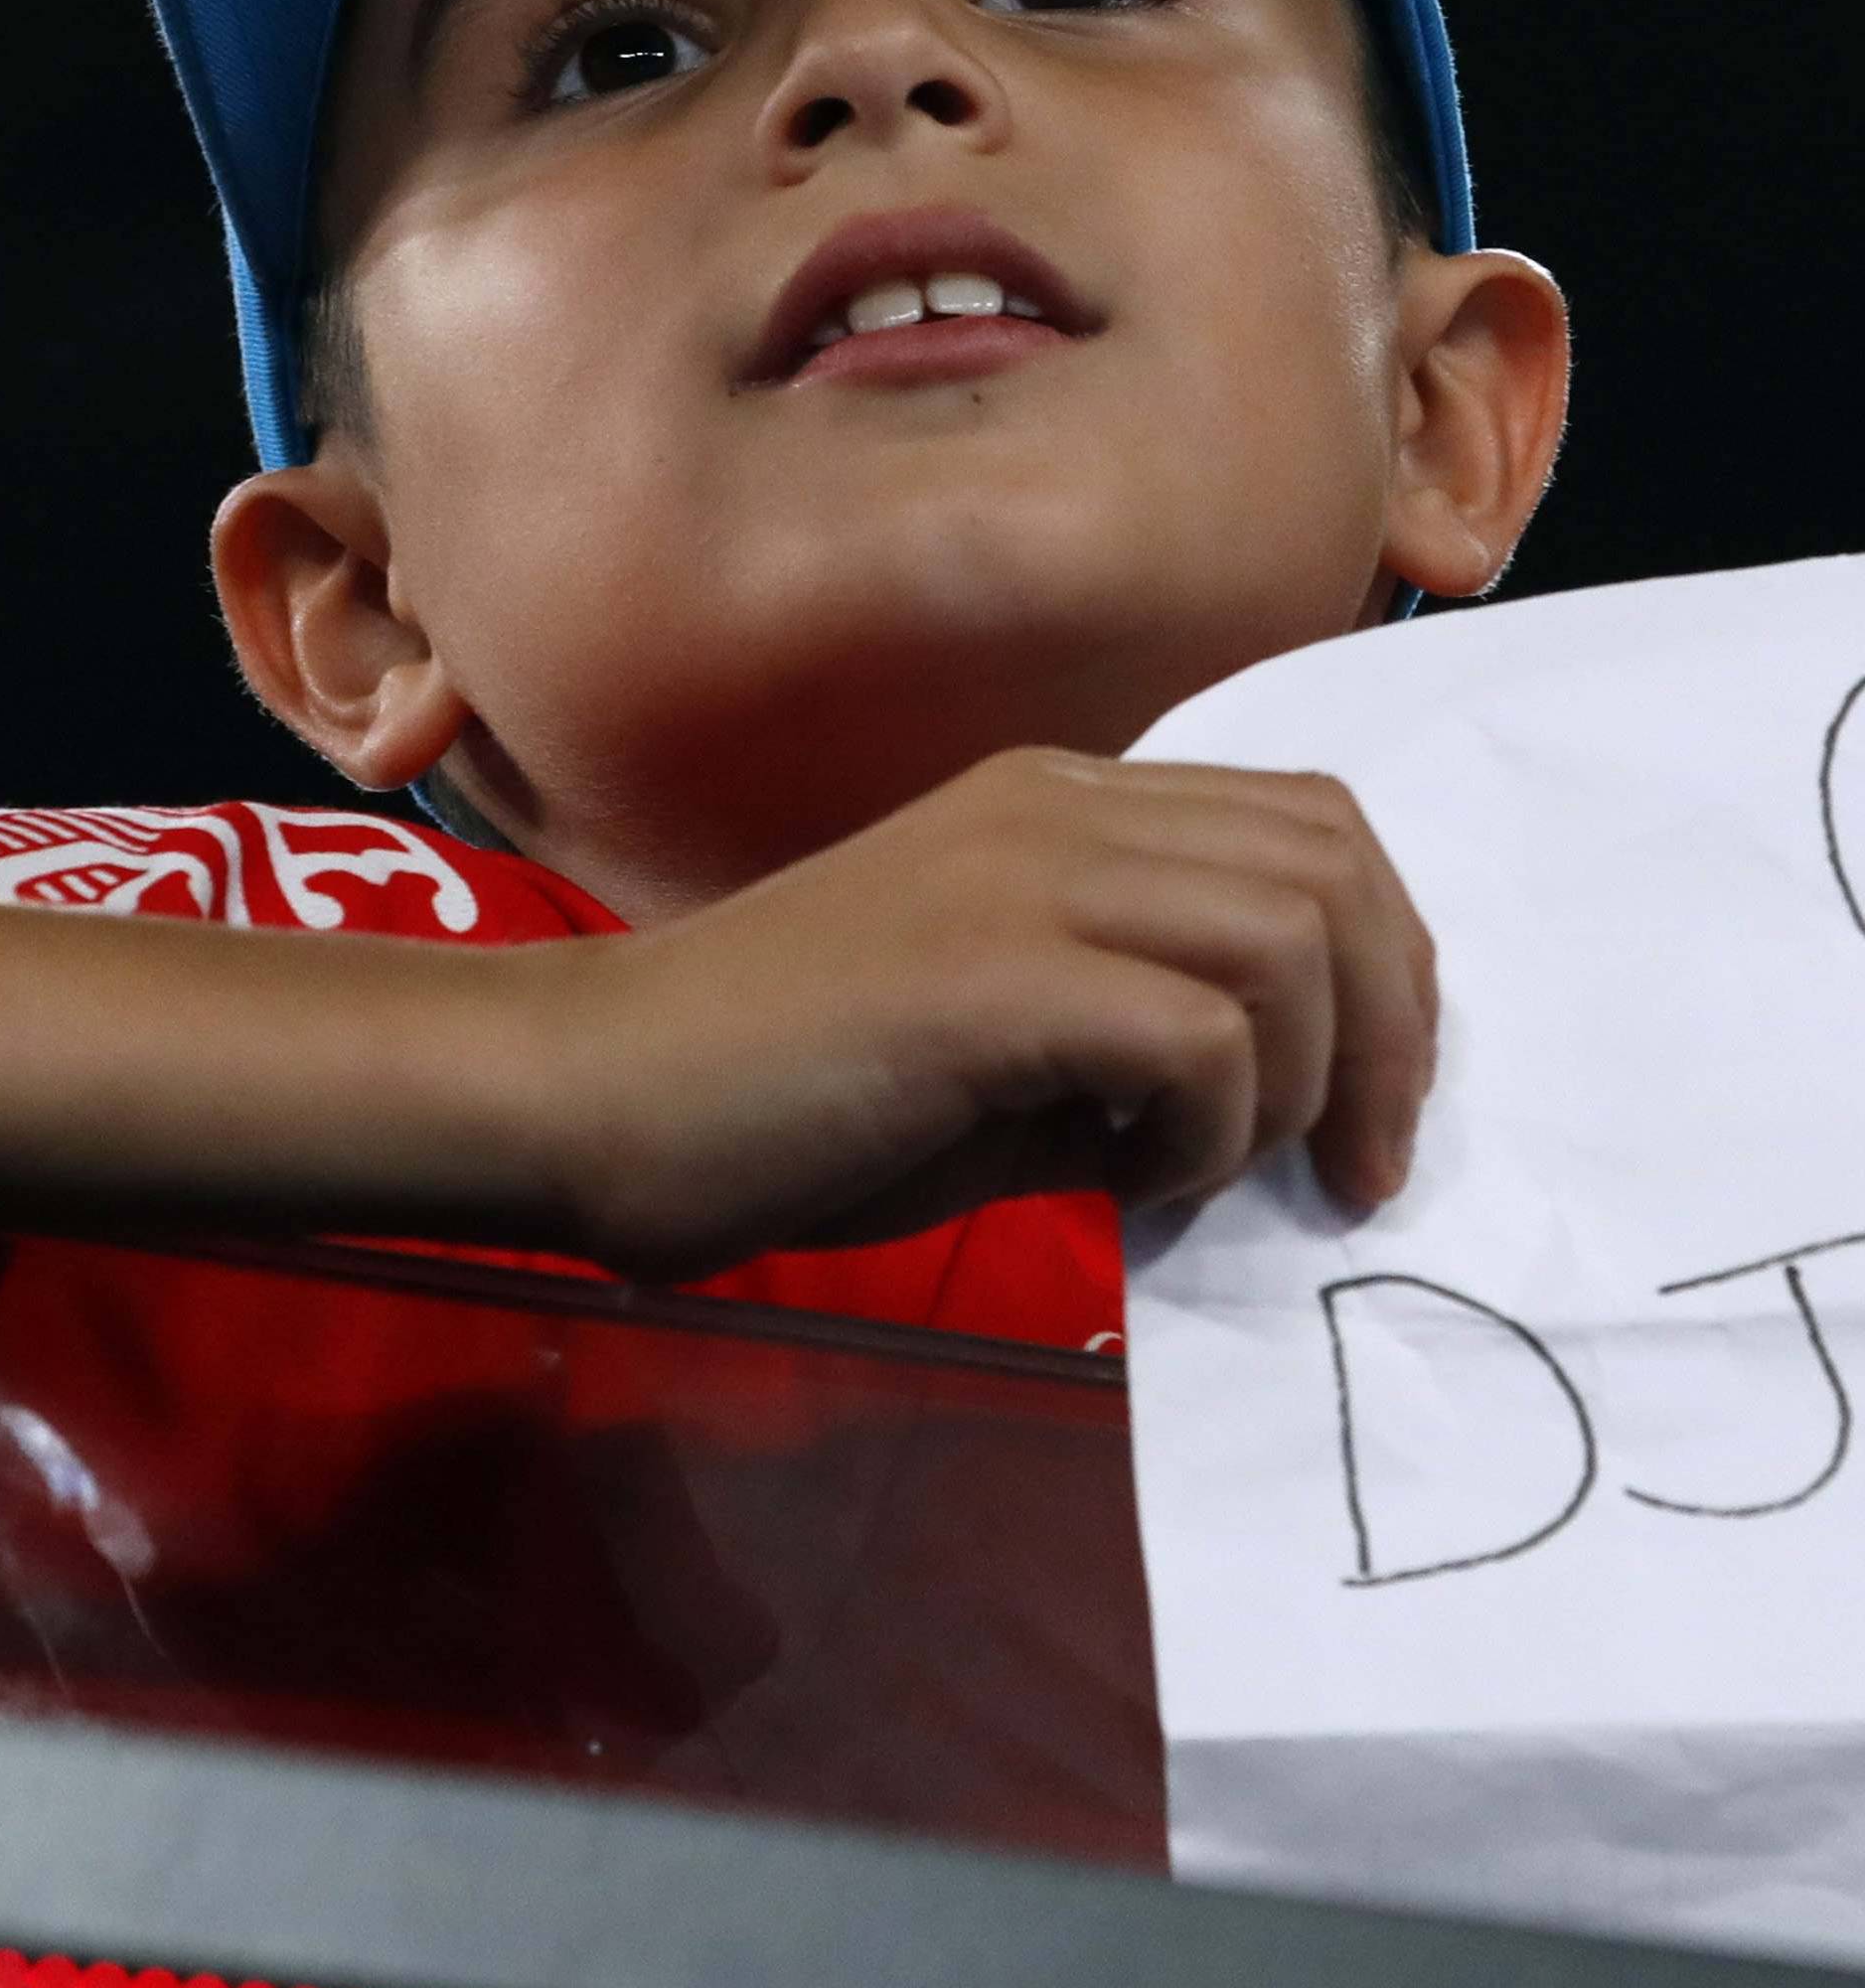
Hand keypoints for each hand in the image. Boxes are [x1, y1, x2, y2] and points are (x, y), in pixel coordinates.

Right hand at [500, 747, 1437, 1279]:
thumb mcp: (1000, 1049)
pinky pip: (1199, 1035)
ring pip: (1291, 938)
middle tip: (1359, 1168)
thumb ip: (1133, 1043)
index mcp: (1065, 804)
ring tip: (1224, 1177)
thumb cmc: (781, 1094)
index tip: (1366, 1104)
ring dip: (1304, 1083)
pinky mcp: (987, 974)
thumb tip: (1276, 1110)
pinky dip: (1210, 1130)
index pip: (1311, 824)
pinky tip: (1134, 1182)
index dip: (1386, 960)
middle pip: (1335, 864)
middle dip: (1393, 1029)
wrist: (594, 1096)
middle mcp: (1062, 807)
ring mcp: (1022, 876)